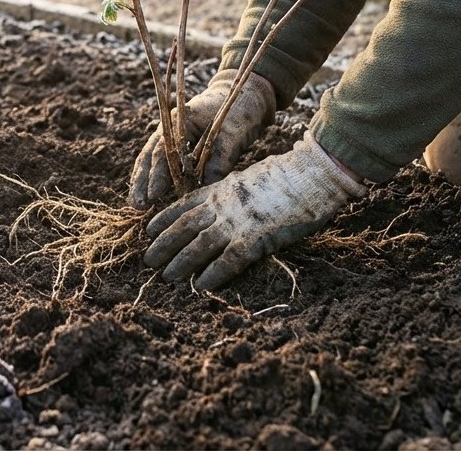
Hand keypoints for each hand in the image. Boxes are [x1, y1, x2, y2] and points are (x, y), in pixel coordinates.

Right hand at [129, 69, 275, 208]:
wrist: (246, 97)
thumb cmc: (240, 111)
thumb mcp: (233, 133)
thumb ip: (219, 159)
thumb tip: (205, 188)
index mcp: (179, 121)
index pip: (163, 152)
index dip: (157, 175)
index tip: (152, 196)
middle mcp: (170, 129)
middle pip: (149, 157)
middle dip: (141, 182)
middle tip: (136, 205)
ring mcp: (174, 138)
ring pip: (152, 161)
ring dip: (144, 182)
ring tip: (136, 204)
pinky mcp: (183, 148)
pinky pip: (164, 164)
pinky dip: (156, 178)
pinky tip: (153, 195)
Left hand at [143, 132, 365, 289]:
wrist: (312, 173)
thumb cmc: (289, 175)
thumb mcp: (251, 178)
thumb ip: (234, 192)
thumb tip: (225, 204)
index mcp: (222, 188)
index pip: (185, 204)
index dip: (165, 219)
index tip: (149, 230)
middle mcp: (223, 205)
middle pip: (184, 226)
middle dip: (164, 244)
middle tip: (147, 260)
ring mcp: (238, 221)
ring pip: (199, 245)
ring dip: (180, 262)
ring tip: (166, 277)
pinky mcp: (256, 238)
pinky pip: (228, 260)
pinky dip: (213, 274)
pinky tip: (200, 286)